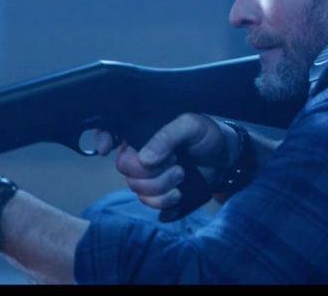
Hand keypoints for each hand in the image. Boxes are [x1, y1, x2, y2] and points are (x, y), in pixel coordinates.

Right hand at [94, 114, 238, 209]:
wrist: (226, 158)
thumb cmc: (207, 134)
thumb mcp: (190, 125)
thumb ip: (167, 137)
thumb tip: (145, 159)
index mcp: (142, 131)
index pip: (110, 130)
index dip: (101, 138)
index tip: (106, 148)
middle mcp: (140, 151)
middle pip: (124, 167)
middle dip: (148, 170)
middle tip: (175, 163)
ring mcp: (148, 174)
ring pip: (135, 187)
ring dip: (159, 186)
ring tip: (180, 175)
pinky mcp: (158, 193)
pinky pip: (147, 203)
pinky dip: (162, 202)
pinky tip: (177, 194)